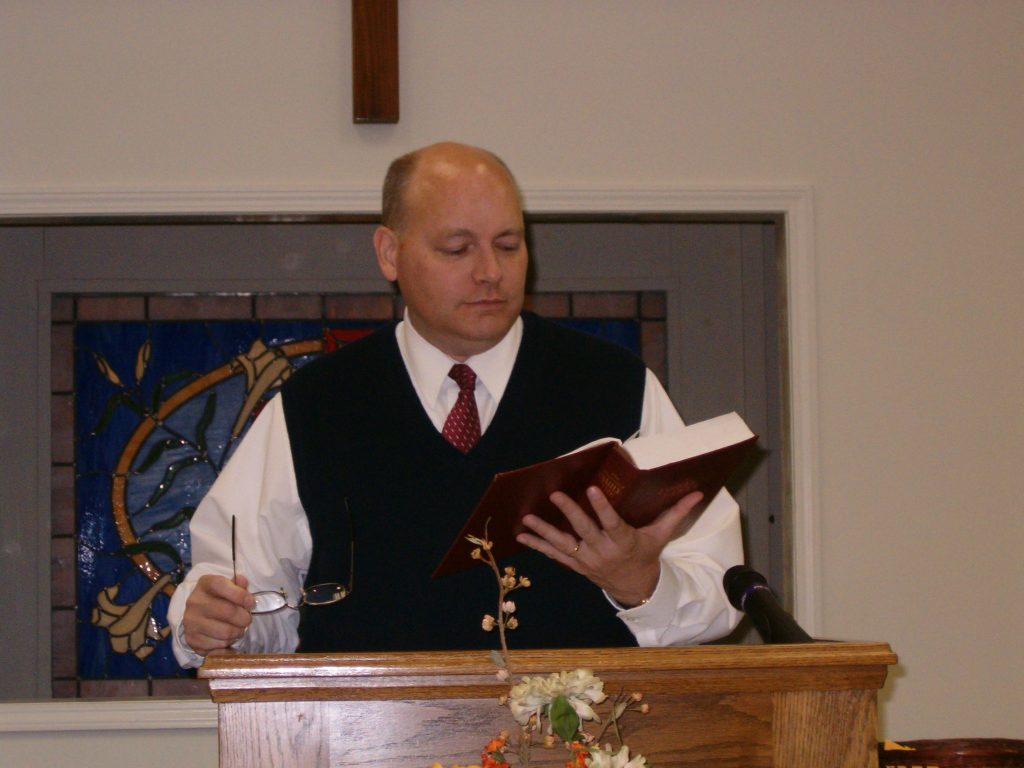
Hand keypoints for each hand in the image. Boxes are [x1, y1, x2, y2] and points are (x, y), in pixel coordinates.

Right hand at [182, 574, 255, 656]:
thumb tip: (243, 581)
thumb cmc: (219, 599)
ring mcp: (191, 622)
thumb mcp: (228, 587)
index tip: (250, 602)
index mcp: (204, 584)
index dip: (240, 595)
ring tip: (238, 628)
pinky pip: (219, 646)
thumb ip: (238, 585)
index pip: (221, 585)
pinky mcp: (192, 639)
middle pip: (229, 612)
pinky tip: (227, 637)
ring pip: (226, 632)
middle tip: (246, 619)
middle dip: (244, 618)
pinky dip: (228, 644)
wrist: (198, 616)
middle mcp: (194, 602)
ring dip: (238, 632)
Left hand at [516, 486, 703, 607]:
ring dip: (543, 531)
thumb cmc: (646, 555)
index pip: (612, 523)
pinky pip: (554, 555)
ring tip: (527, 518)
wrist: (635, 588)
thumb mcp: (660, 535)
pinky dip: (538, 546)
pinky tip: (521, 536)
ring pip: (563, 544)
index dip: (602, 508)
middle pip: (584, 530)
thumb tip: (697, 492)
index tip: (592, 491)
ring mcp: (586, 559)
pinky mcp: (576, 565)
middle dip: (569, 513)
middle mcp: (603, 551)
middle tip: (555, 495)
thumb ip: (675, 513)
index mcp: (624, 541)